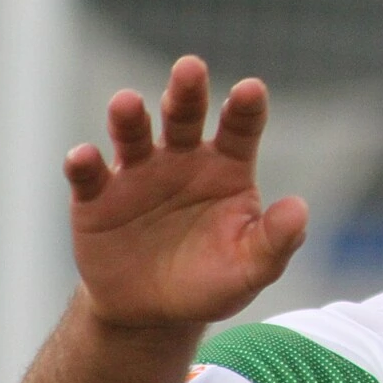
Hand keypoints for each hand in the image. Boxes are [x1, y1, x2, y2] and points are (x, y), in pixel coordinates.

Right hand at [65, 55, 308, 330]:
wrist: (154, 313)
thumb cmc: (212, 282)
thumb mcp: (252, 268)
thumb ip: (276, 240)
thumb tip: (299, 209)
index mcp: (227, 167)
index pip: (240, 128)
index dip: (245, 108)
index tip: (251, 89)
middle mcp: (182, 159)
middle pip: (184, 116)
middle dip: (186, 92)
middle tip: (190, 68)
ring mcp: (137, 173)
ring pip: (133, 135)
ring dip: (129, 118)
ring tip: (127, 103)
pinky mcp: (96, 197)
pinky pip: (89, 175)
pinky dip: (84, 164)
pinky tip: (83, 158)